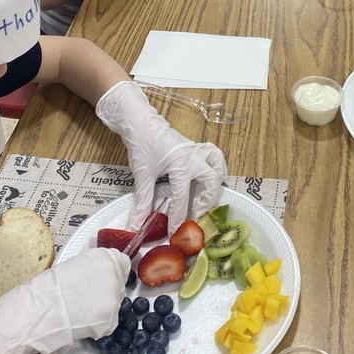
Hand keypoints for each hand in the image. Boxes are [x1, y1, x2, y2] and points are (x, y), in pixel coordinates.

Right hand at [0, 248, 127, 353]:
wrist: (39, 310)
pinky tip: (82, 322)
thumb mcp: (75, 266)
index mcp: (105, 257)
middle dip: (107, 293)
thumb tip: (103, 272)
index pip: (122, 263)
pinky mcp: (110, 319)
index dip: (113, 273)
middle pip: (119, 286)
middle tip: (86, 299)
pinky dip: (98, 326)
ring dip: (103, 311)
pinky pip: (109, 324)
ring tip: (81, 312)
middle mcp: (113, 275)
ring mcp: (114, 298)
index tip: (103, 281)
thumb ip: (94, 267)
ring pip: (114, 306)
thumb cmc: (50, 287)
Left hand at [96, 81, 225, 231]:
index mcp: (180, 163)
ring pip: (218, 164)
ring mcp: (197, 151)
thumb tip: (136, 224)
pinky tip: (210, 179)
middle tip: (194, 214)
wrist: (141, 122)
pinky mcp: (196, 149)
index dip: (178, 216)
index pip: (182, 195)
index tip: (175, 231)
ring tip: (207, 197)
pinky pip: (215, 157)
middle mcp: (193, 156)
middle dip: (205, 200)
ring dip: (216, 182)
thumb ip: (142, 201)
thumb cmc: (142, 145)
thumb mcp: (142, 175)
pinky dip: (217, 168)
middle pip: (211, 180)